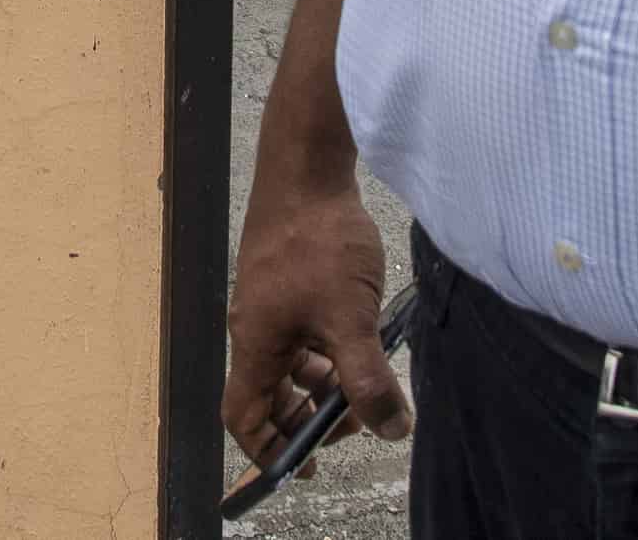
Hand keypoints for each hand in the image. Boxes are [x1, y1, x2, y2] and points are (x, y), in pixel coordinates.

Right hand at [222, 165, 408, 470]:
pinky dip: (330, 348)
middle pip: (271, 393)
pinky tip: (364, 338)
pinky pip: (305, 332)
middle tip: (356, 421)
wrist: (307, 169)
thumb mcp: (350, 318)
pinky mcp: (291, 280)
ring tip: (366, 382)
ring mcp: (273, 303)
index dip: (269, 450)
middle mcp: (256, 327)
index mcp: (255, 343)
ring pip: (293, 362)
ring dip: (326, 383)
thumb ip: (368, 378)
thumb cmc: (318, 240)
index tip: (307, 467)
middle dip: (310, 417)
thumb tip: (392, 429)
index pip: (245, 416)